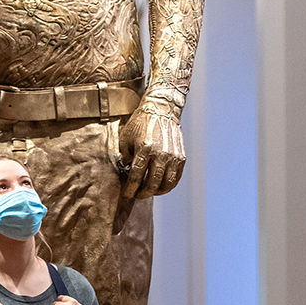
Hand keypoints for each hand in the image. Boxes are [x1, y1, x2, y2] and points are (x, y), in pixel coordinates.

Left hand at [113, 103, 185, 233]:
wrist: (161, 110)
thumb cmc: (140, 123)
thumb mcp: (126, 138)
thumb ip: (125, 157)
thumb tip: (124, 174)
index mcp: (144, 149)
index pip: (136, 177)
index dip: (130, 189)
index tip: (126, 194)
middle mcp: (160, 154)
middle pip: (152, 184)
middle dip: (143, 193)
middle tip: (137, 195)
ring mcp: (173, 157)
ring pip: (166, 184)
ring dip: (156, 192)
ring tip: (149, 192)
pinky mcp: (181, 157)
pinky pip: (176, 178)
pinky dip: (168, 186)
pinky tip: (160, 186)